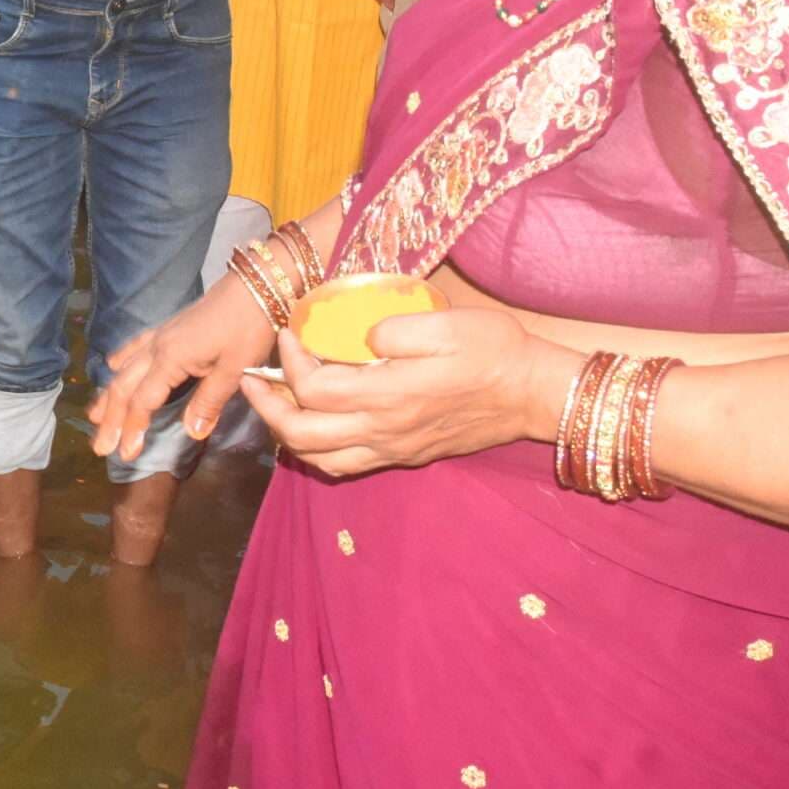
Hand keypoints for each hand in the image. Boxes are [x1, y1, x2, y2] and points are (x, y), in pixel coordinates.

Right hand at [88, 273, 276, 460]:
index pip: (143, 400)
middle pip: (124, 387)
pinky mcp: (168, 328)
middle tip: (100, 447)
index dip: (132, 428)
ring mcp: (160, 335)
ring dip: (108, 394)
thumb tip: (192, 433)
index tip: (125, 454)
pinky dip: (121, 359)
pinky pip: (135, 346)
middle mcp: (157, 347)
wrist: (256, 286)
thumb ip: (210, 401)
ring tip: (94, 416)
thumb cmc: (248, 327)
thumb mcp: (235, 368)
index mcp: (171, 359)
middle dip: (111, 418)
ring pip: (125, 368)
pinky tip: (113, 365)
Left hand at [234, 306, 583, 477]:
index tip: (288, 332)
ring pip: (318, 459)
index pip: (312, 388)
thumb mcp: (445, 322)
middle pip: (301, 435)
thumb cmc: (493, 350)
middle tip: (254, 376)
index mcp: (388, 394)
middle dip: (266, 405)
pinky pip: (345, 466)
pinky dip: (316, 449)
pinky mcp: (403, 456)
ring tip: (275, 401)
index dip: (288, 360)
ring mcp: (392, 448)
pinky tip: (313, 423)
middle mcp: (383, 430)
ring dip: (286, 432)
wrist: (533, 393)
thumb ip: (393, 329)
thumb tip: (357, 334)